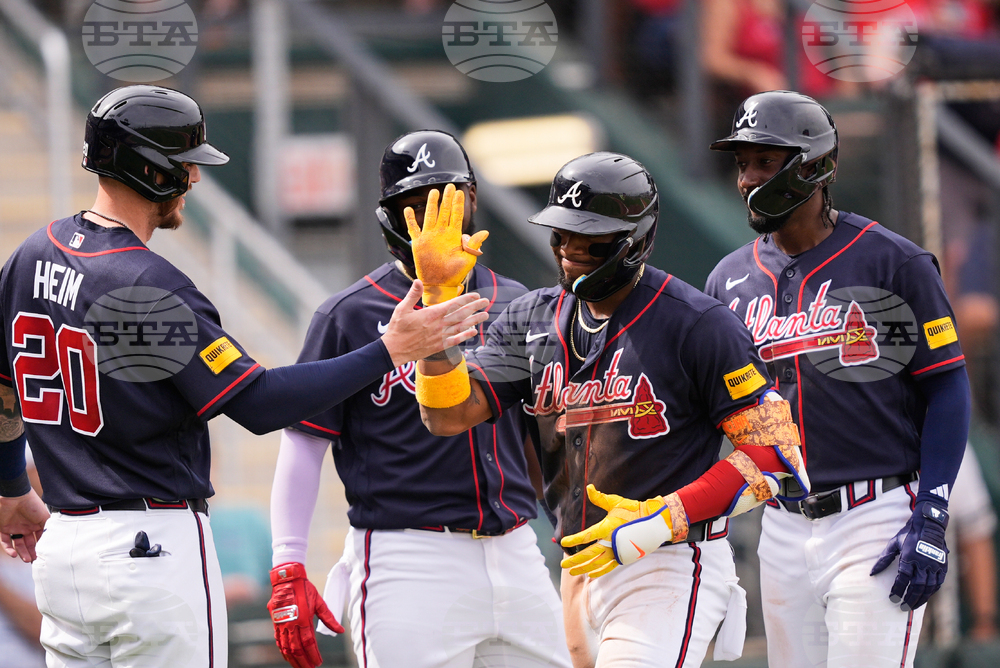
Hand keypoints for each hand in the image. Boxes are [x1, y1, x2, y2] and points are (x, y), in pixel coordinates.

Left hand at [0, 489, 48, 561]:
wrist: (15, 496)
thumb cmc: (32, 504)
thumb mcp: (45, 517)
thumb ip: (47, 529)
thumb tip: (51, 542)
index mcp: (36, 524)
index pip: (39, 538)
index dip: (41, 547)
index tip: (44, 555)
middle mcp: (26, 527)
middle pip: (28, 543)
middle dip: (31, 552)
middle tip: (34, 560)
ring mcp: (14, 528)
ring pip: (18, 544)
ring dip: (22, 552)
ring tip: (26, 559)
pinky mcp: (3, 528)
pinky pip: (5, 541)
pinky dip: (9, 549)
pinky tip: (14, 554)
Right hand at [268, 563, 342, 667]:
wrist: (286, 579)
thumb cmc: (305, 589)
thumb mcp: (319, 602)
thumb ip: (329, 618)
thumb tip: (340, 631)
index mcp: (303, 619)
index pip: (308, 643)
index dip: (313, 655)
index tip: (318, 662)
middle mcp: (291, 624)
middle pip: (296, 649)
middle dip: (304, 661)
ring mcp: (282, 624)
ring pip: (286, 647)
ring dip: (293, 659)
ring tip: (300, 667)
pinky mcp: (276, 623)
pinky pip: (279, 641)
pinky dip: (283, 651)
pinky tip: (288, 656)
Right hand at [381, 281, 489, 366]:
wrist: (395, 350)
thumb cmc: (398, 329)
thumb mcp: (402, 309)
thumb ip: (412, 295)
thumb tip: (418, 281)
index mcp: (431, 314)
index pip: (453, 305)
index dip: (466, 299)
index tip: (476, 295)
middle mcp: (439, 325)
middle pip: (461, 314)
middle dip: (475, 307)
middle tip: (486, 302)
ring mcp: (440, 336)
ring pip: (462, 327)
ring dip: (475, 320)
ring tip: (485, 315)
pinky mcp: (439, 346)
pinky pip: (456, 340)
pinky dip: (466, 335)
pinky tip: (474, 332)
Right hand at [405, 183, 488, 303]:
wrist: (441, 284)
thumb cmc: (455, 273)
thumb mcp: (468, 259)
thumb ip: (474, 245)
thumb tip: (485, 232)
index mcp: (453, 236)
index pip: (456, 215)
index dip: (458, 204)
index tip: (460, 192)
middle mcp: (441, 233)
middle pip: (444, 211)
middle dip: (447, 199)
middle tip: (449, 186)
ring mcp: (429, 237)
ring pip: (430, 216)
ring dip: (432, 204)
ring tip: (433, 192)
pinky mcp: (418, 244)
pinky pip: (413, 229)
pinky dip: (410, 220)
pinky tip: (408, 209)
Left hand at [559, 485, 669, 577]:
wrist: (653, 522)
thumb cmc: (633, 510)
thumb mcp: (615, 502)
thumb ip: (599, 498)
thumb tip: (588, 487)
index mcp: (607, 528)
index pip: (586, 536)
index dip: (573, 539)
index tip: (563, 542)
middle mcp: (611, 542)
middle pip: (589, 555)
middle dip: (575, 560)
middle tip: (562, 564)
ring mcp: (618, 551)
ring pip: (597, 564)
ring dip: (584, 569)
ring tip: (572, 572)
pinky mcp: (624, 557)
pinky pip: (609, 567)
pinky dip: (599, 572)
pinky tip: (591, 575)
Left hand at [870, 499, 948, 610]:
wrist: (930, 525)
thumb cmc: (909, 534)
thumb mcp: (894, 543)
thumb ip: (884, 559)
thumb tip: (872, 573)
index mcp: (910, 556)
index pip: (903, 578)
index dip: (897, 590)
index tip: (892, 598)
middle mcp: (923, 562)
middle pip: (917, 586)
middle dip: (909, 598)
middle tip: (902, 607)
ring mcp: (935, 565)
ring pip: (928, 587)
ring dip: (920, 598)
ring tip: (912, 606)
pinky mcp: (943, 566)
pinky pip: (938, 583)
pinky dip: (931, 592)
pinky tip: (925, 597)